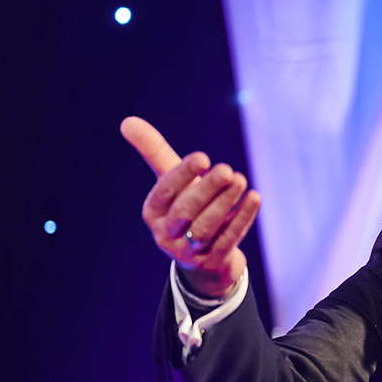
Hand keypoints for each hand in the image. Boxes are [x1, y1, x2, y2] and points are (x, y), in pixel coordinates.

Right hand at [121, 116, 260, 297]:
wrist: (203, 258)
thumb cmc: (184, 207)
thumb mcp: (170, 182)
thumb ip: (153, 152)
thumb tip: (126, 120)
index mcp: (153, 211)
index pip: (165, 191)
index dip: (182, 174)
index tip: (203, 157)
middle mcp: (167, 233)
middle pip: (186, 210)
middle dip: (207, 189)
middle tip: (227, 170)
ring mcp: (190, 251)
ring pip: (206, 227)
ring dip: (225, 203)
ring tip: (241, 180)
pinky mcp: (213, 261)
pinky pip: (229, 239)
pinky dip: (242, 218)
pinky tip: (254, 197)